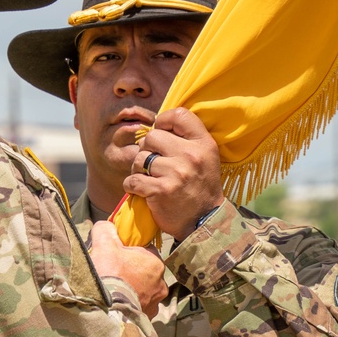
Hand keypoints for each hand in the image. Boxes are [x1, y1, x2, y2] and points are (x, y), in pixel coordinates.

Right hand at [88, 221, 166, 317]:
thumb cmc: (109, 274)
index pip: (145, 251)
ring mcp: (155, 303)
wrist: (106, 310)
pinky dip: (131, 304)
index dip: (130, 251)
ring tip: (115, 290)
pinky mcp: (147, 317)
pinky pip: (140, 306)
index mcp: (155, 263)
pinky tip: (118, 303)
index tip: (117, 255)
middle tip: (114, 273)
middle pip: (144, 271)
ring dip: (133, 289)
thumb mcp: (104, 244)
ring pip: (144, 290)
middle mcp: (161, 283)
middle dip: (132, 271)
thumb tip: (106, 225)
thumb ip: (106, 229)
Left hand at [123, 107, 225, 241]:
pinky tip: (141, 190)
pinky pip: (132, 179)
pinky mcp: (161, 190)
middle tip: (153, 164)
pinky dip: (132, 186)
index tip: (161, 132)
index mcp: (203, 144)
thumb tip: (157, 124)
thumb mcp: (205, 158)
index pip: (179, 115)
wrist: (204, 222)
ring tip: (149, 178)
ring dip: (138, 169)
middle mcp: (191, 155)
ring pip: (139, 158)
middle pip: (152, 136)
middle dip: (147, 149)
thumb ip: (186, 139)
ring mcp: (176, 173)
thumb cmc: (200, 187)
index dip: (164, 120)